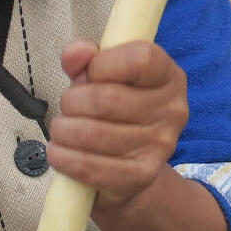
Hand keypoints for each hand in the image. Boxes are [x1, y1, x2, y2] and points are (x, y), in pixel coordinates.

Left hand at [47, 38, 188, 209]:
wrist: (128, 171)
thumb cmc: (113, 115)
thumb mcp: (102, 78)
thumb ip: (87, 60)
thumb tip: (75, 53)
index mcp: (168, 77)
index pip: (141, 58)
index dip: (103, 63)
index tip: (88, 73)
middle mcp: (172, 111)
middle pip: (106, 99)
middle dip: (72, 101)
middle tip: (67, 106)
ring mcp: (159, 147)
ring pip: (91, 134)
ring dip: (63, 130)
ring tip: (61, 130)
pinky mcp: (140, 177)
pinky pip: (88, 166)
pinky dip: (62, 157)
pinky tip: (58, 152)